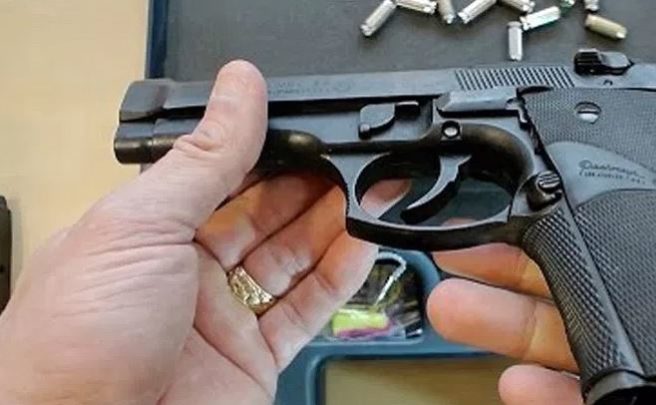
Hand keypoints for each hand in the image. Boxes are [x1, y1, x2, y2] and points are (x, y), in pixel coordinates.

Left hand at [0, 61, 403, 404]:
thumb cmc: (76, 339)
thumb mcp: (140, 225)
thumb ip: (204, 159)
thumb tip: (239, 89)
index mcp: (146, 233)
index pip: (220, 176)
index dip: (267, 150)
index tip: (308, 128)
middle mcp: (184, 274)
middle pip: (263, 216)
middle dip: (309, 184)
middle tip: (351, 158)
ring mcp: (222, 319)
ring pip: (291, 260)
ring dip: (333, 224)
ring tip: (371, 190)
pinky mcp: (254, 359)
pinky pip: (307, 308)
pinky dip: (340, 276)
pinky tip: (363, 242)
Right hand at [429, 188, 655, 403]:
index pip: (635, 235)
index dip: (570, 216)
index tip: (518, 204)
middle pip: (588, 286)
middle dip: (516, 265)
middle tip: (462, 251)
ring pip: (576, 347)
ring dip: (511, 326)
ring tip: (458, 306)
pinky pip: (590, 402)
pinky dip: (545, 396)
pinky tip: (513, 382)